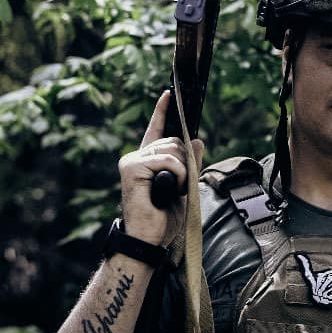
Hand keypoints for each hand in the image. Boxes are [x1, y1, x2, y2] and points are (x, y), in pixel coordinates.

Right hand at [118, 91, 202, 246]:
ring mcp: (131, 161)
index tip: (169, 94)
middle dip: (186, 161)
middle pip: (174, 141)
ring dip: (183, 172)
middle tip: (181, 185)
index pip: (156, 130)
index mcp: (146, 161)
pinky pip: (168, 160)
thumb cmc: (163, 218)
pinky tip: (171, 190)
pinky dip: (178, 175)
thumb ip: (191, 164)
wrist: (149, 239)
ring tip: (174, 191)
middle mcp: (136, 157)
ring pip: (173, 149)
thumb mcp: (185, 187)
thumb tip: (198, 140)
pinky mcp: (132, 167)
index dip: (162, 111)